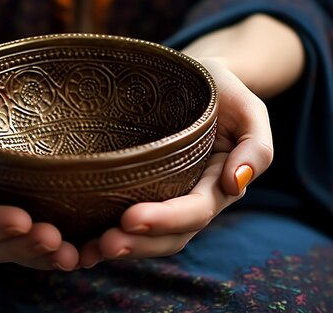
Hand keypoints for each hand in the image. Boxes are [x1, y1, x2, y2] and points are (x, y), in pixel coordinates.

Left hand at [78, 61, 273, 267]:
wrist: (192, 80)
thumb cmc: (218, 89)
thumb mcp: (247, 108)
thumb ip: (256, 146)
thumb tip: (235, 183)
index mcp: (216, 184)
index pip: (194, 211)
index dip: (165, 219)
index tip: (131, 218)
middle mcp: (190, 198)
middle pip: (169, 236)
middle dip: (138, 244)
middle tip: (103, 243)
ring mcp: (164, 198)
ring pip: (147, 237)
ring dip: (120, 247)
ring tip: (85, 252)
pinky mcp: (139, 191)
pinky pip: (126, 221)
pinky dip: (102, 236)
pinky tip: (77, 245)